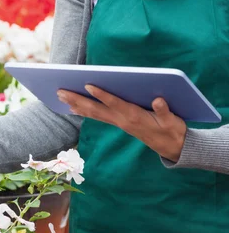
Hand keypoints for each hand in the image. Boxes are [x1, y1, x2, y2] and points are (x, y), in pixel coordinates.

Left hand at [57, 86, 186, 161]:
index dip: (102, 94)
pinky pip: (98, 117)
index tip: (89, 84)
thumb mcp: (172, 122)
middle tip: (60, 91)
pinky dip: (84, 111)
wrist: (173, 148)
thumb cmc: (172, 131)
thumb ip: (164, 111)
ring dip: (77, 104)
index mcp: (134, 117)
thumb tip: (158, 100)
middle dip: (78, 99)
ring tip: (61, 97)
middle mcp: (122, 120)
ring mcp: (119, 123)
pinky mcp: (119, 124)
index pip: (115, 103)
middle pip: (96, 109)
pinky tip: (74, 107)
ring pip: (94, 113)